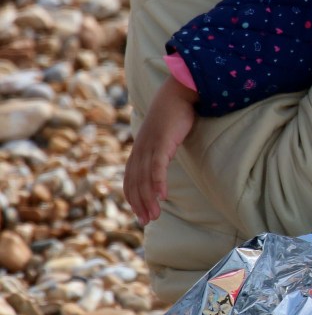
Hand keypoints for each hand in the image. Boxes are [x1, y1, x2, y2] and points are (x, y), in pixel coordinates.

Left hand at [123, 76, 198, 224]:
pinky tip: (163, 196)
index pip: (130, 180)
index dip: (133, 198)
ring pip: (144, 179)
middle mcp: (140, 150)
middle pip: (135, 183)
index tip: (141, 213)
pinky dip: (158, 183)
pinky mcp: (161, 142)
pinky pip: (157, 167)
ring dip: (148, 200)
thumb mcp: (163, 135)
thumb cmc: (174, 113)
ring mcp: (149, 146)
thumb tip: (164, 161)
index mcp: (139, 150)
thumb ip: (160, 149)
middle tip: (147, 222)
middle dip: (139, 204)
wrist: (177, 93)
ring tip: (155, 216)